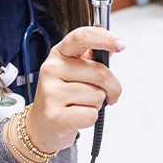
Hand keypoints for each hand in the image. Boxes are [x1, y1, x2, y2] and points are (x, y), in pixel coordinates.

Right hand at [27, 26, 123, 152]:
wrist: (42, 125)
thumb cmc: (62, 96)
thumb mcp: (72, 71)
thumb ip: (91, 57)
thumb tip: (113, 46)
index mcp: (58, 53)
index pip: (81, 37)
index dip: (104, 38)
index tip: (121, 45)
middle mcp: (51, 69)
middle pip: (99, 72)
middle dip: (113, 86)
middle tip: (110, 94)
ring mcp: (51, 92)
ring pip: (98, 95)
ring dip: (97, 104)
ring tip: (81, 105)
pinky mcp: (55, 116)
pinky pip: (91, 114)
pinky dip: (90, 118)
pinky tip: (76, 116)